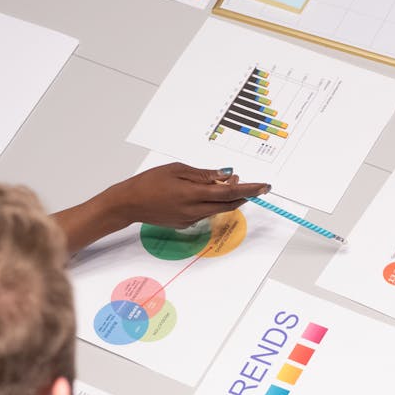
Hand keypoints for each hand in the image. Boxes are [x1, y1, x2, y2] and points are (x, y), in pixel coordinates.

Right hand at [100, 163, 269, 228]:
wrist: (128, 204)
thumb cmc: (149, 182)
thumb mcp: (177, 170)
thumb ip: (203, 174)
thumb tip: (225, 174)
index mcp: (193, 194)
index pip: (230, 192)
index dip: (250, 189)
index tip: (265, 186)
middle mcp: (195, 210)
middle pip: (229, 204)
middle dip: (244, 194)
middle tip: (251, 183)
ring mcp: (191, 220)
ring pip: (219, 209)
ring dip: (228, 197)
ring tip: (228, 181)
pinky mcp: (186, 224)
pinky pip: (206, 212)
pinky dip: (213, 202)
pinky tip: (208, 192)